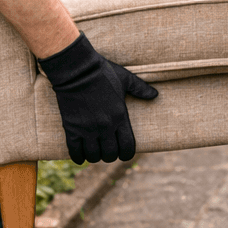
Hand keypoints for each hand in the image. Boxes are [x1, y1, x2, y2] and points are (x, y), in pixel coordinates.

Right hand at [37, 32, 158, 163]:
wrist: (76, 70)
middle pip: (110, 155)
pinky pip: (74, 151)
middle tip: (106, 150)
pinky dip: (77, 157)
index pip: (128, 147)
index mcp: (120, 116)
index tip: (123, 153)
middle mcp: (106, 126)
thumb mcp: (125, 78)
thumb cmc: (102, 72)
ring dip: (94, 157)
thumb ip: (140, 88)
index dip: (126, 154)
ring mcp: (88, 128)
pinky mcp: (72, 128)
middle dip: (110, 156)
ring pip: (93, 156)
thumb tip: (155, 94)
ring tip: (93, 151)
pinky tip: (79, 156)